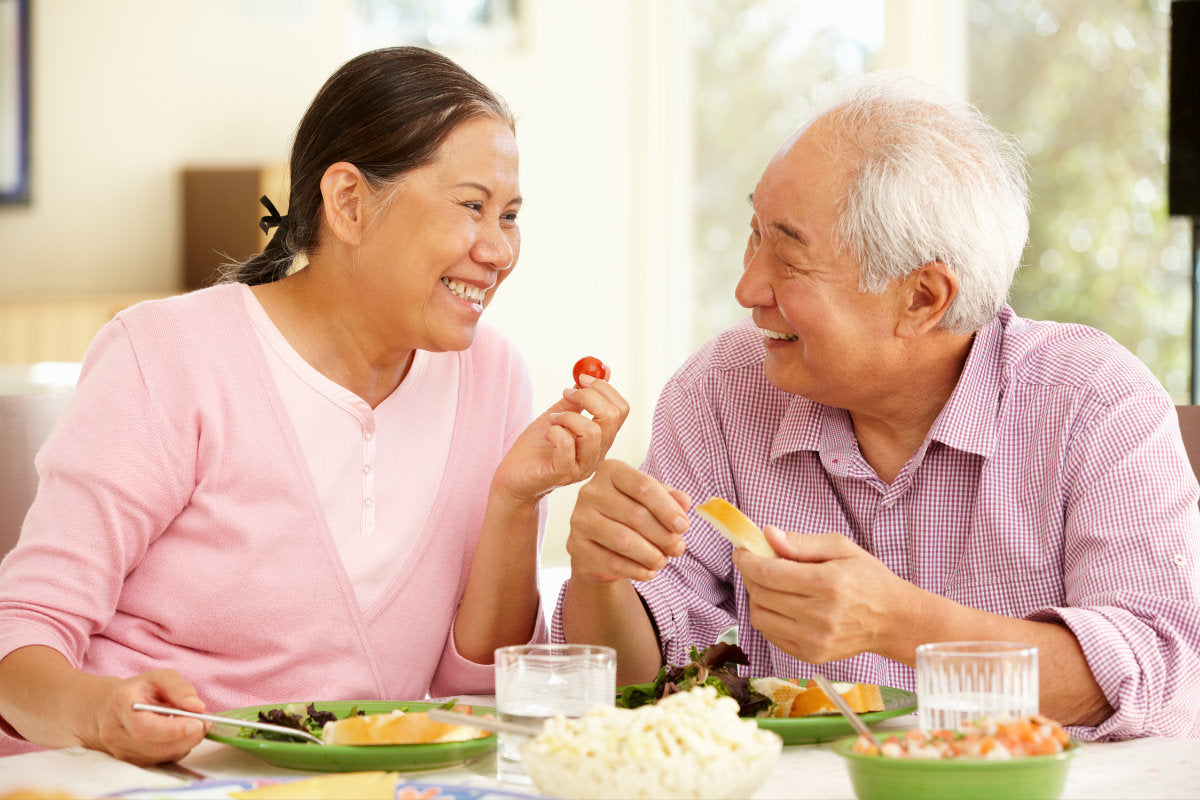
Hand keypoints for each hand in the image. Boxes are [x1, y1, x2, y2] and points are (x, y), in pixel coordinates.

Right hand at [88, 670, 209, 764]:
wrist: (109, 709)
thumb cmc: (138, 691)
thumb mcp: (159, 678)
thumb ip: (179, 688)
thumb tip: (197, 707)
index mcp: (120, 706)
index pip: (145, 727)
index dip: (174, 729)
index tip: (197, 723)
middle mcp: (116, 734)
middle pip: (156, 747)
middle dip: (187, 737)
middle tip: (205, 723)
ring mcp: (122, 752)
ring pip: (163, 756)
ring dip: (185, 742)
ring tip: (194, 724)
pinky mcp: (132, 762)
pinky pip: (163, 760)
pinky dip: (178, 748)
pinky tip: (181, 734)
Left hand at [492, 371, 629, 504]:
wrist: (513, 477)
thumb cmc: (536, 447)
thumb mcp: (559, 415)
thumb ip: (579, 396)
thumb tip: (602, 369)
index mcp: (602, 439)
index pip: (621, 410)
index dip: (604, 388)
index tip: (581, 378)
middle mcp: (598, 454)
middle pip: (612, 418)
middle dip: (588, 397)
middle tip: (566, 393)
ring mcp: (583, 467)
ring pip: (592, 432)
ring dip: (567, 416)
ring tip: (552, 420)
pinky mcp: (563, 474)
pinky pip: (567, 445)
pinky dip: (555, 431)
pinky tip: (547, 434)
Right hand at [566, 460, 690, 581]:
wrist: (599, 543)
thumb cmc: (630, 514)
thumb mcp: (652, 501)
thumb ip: (670, 498)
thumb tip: (685, 501)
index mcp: (610, 471)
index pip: (643, 486)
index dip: (667, 508)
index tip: (684, 526)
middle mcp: (590, 491)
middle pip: (636, 515)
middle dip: (663, 536)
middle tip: (678, 548)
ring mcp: (579, 519)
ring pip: (623, 540)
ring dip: (651, 555)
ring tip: (663, 561)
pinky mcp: (576, 545)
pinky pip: (611, 561)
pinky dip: (636, 570)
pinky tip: (649, 572)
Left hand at [733, 526, 920, 663]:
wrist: (892, 619)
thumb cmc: (868, 579)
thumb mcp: (841, 548)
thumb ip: (801, 542)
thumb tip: (768, 535)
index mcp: (827, 584)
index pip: (770, 573)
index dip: (748, 561)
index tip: (742, 552)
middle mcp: (820, 615)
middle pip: (762, 595)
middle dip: (751, 576)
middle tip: (756, 564)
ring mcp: (815, 640)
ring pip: (761, 617)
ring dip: (757, 598)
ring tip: (770, 585)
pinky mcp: (811, 655)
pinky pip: (771, 635)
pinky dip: (768, 617)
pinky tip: (781, 605)